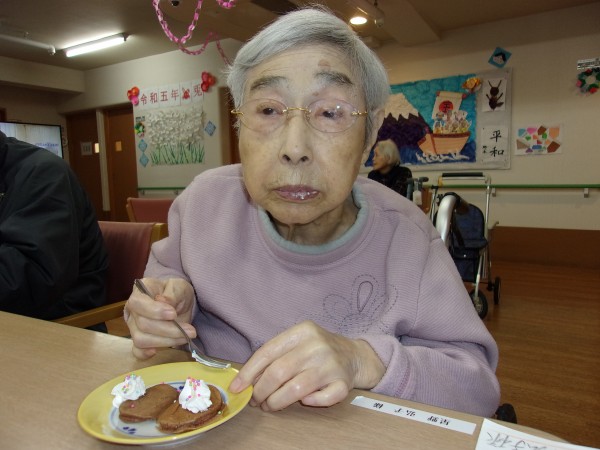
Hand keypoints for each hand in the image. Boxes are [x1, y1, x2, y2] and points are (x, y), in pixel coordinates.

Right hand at [125, 277, 195, 359]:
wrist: (180, 302)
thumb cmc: (177, 292)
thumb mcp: (179, 287)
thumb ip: (172, 294)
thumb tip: (162, 301)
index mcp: (139, 292)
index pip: (138, 303)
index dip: (154, 311)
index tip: (173, 314)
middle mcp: (133, 310)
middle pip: (143, 324)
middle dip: (168, 330)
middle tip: (190, 330)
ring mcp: (134, 326)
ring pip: (141, 340)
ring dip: (165, 341)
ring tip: (185, 337)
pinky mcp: (140, 340)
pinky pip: (137, 351)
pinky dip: (145, 354)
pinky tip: (157, 351)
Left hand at [229, 321, 384, 410]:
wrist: (355, 355)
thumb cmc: (318, 350)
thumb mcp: (298, 342)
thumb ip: (276, 355)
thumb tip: (247, 379)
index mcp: (303, 331)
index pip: (268, 352)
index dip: (249, 372)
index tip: (237, 387)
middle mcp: (317, 345)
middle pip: (279, 371)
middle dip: (261, 390)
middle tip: (255, 400)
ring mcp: (332, 365)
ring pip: (296, 389)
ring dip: (277, 401)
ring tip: (270, 405)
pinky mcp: (344, 383)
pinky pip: (321, 399)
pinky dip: (309, 402)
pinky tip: (303, 401)